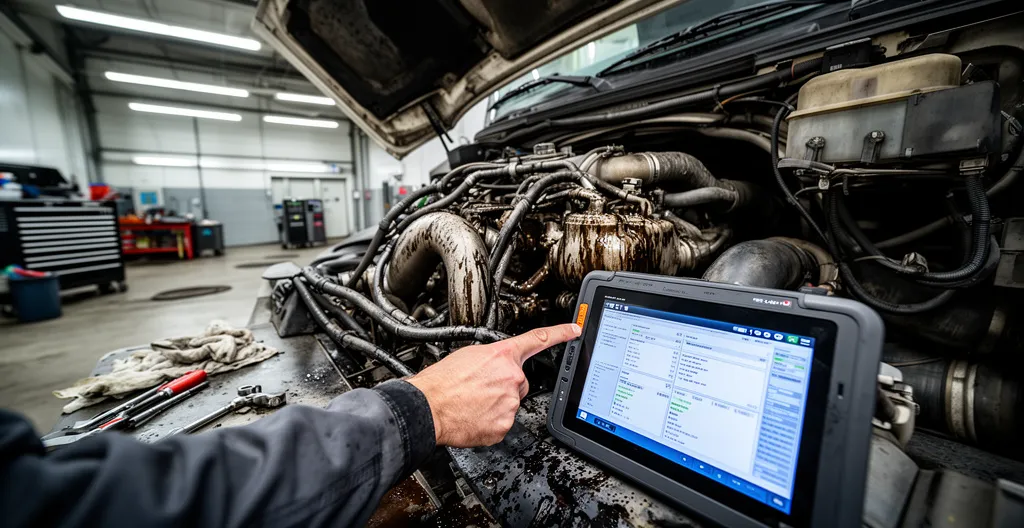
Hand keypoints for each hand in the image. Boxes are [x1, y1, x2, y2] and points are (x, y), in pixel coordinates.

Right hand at [407, 323, 580, 447]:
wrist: (428, 407)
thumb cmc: (441, 382)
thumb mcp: (467, 355)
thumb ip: (491, 359)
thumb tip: (495, 365)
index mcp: (502, 355)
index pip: (538, 340)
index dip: (560, 333)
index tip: (575, 330)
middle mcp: (511, 376)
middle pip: (520, 381)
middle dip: (504, 385)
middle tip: (480, 389)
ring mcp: (510, 402)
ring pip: (511, 402)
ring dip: (496, 404)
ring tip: (473, 402)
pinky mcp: (504, 424)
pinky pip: (503, 422)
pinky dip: (491, 421)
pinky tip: (475, 416)